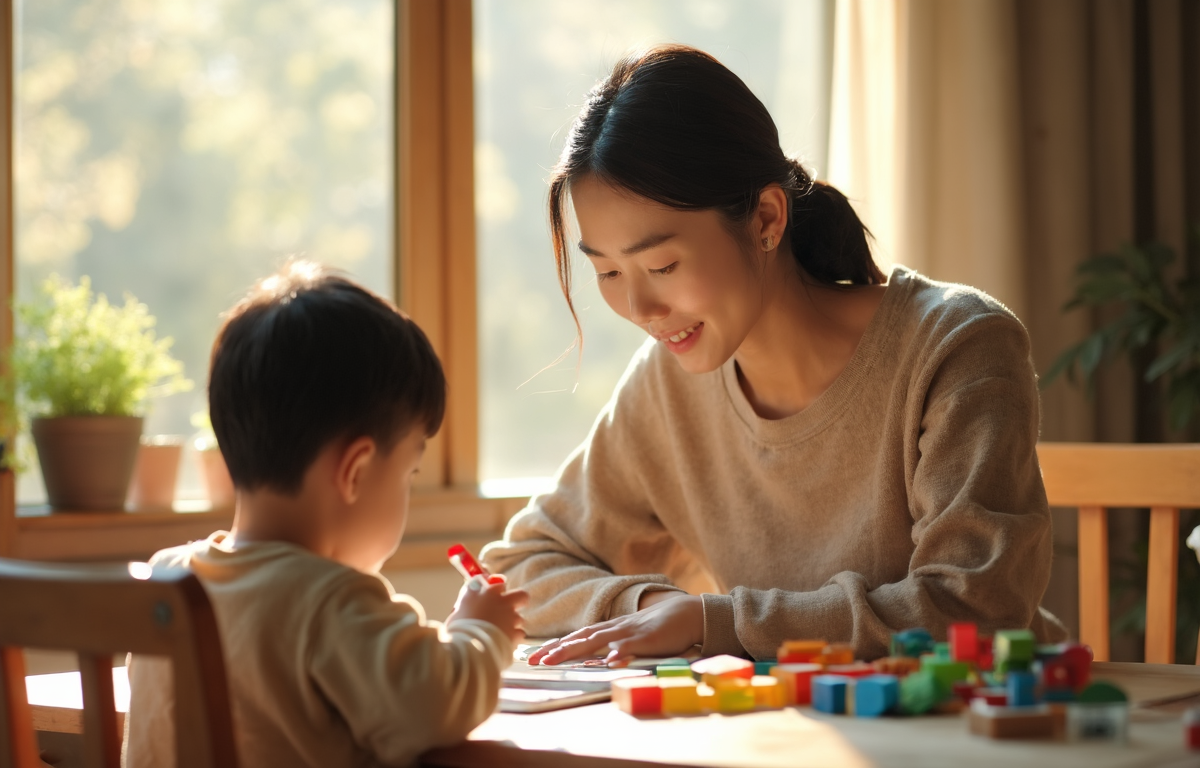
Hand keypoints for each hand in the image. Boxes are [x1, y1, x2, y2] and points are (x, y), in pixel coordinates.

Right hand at [447, 578, 528, 644]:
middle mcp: (502, 602)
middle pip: (521, 595)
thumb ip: (469, 600)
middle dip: (519, 601)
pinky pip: (519, 634)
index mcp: (487, 593)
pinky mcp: (515, 633)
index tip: (493, 596)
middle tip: (510, 608)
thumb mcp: (458, 609)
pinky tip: (504, 641)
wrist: (470, 647)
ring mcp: (511, 618)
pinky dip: (513, 637)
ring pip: (519, 618)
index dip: (498, 590)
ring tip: (501, 631)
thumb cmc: (459, 628)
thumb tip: (471, 597)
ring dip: (512, 623)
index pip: (498, 583)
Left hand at [527, 594, 702, 666]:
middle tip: (532, 660)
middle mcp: (615, 629)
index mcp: (611, 629)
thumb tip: (600, 660)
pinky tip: (607, 661)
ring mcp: (629, 632)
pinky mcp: (646, 638)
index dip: (556, 645)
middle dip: (554, 649)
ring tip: (553, 659)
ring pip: (596, 640)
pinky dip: (617, 652)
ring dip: (573, 649)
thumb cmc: (662, 628)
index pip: (578, 637)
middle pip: (579, 638)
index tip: (535, 655)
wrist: (689, 613)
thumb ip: (617, 647)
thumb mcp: (634, 638)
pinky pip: (629, 646)